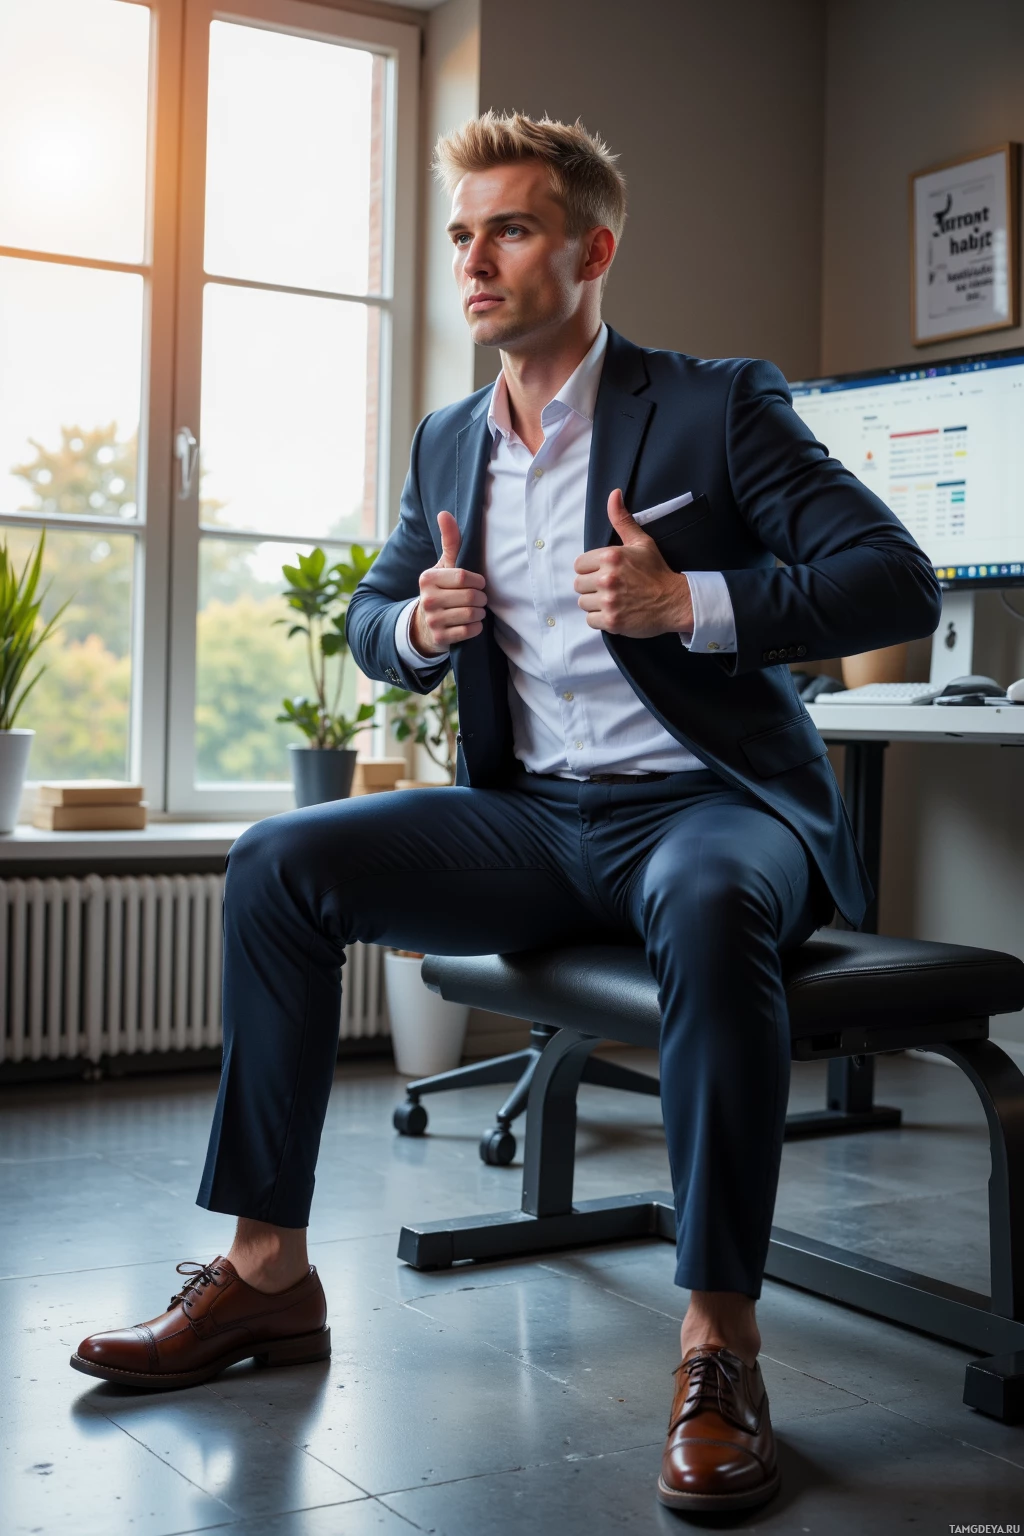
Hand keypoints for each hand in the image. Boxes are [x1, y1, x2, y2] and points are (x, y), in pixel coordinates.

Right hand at [410, 510, 487, 655]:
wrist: (425, 624)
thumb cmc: (442, 589)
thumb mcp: (444, 565)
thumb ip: (450, 541)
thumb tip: (444, 513)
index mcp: (427, 578)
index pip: (463, 577)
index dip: (478, 581)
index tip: (479, 583)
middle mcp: (427, 599)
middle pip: (470, 597)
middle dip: (481, 598)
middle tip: (478, 598)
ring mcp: (432, 620)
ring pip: (472, 614)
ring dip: (479, 612)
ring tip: (474, 609)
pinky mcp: (440, 638)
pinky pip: (470, 631)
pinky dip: (476, 627)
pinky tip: (470, 623)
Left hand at [573, 490, 692, 637]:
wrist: (675, 601)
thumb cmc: (657, 571)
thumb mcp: (641, 542)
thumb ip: (622, 520)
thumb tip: (613, 494)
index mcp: (610, 556)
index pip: (579, 564)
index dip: (590, 569)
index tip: (605, 573)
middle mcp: (606, 578)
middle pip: (578, 584)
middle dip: (591, 587)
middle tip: (610, 588)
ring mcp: (609, 601)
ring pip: (583, 603)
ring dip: (595, 603)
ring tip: (613, 600)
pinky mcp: (611, 621)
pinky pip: (590, 620)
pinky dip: (600, 619)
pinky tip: (615, 612)